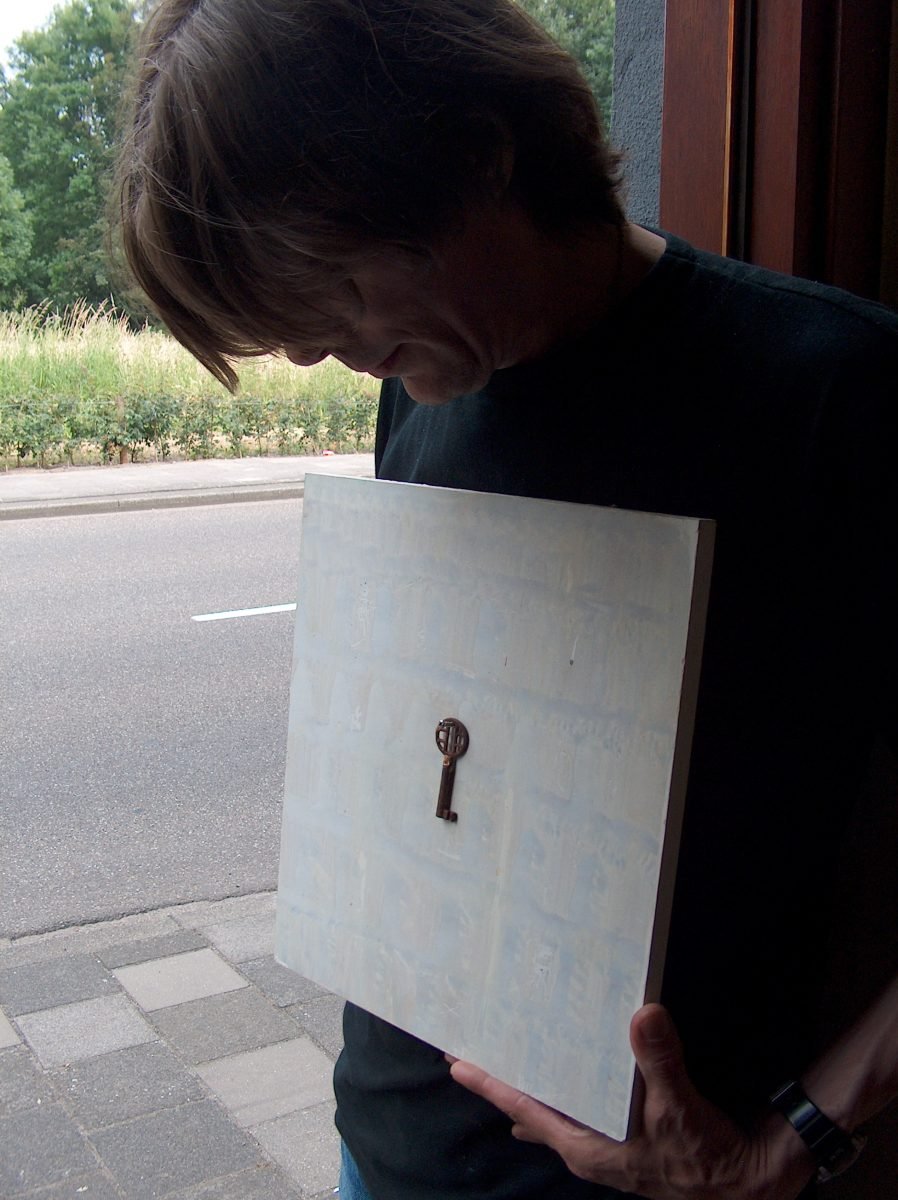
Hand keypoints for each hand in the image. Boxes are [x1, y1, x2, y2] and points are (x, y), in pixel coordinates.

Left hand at [449, 1004, 815, 1199]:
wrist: (746, 1181)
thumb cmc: (704, 1156)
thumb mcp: (677, 1108)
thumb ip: (658, 1063)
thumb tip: (643, 1015)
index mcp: (587, 1147)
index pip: (526, 1110)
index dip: (492, 1086)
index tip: (458, 1063)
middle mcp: (588, 1144)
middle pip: (534, 1108)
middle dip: (507, 1077)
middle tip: (475, 1044)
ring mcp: (606, 1140)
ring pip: (557, 1107)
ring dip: (537, 1078)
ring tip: (512, 1049)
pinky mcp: (626, 1130)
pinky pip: (583, 1102)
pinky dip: (569, 1079)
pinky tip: (567, 1062)